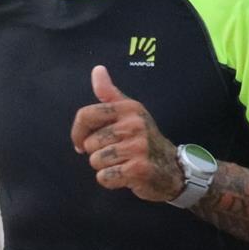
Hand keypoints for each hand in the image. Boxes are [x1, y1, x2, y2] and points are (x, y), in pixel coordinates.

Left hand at [70, 65, 182, 201]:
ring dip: (104, 167)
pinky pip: (104, 177)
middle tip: (116, 154)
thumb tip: (97, 69)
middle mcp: (134, 124)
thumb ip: (109, 94)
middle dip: (97, 153)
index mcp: (128, 108)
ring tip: (121, 163)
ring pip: (96, 161)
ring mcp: (138, 147)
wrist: (171, 168)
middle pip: (90, 143)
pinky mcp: (138, 169)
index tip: (81, 142)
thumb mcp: (129, 113)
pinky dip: (110, 180)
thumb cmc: (143, 139)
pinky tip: (124, 175)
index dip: (77, 133)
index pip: (86, 115)